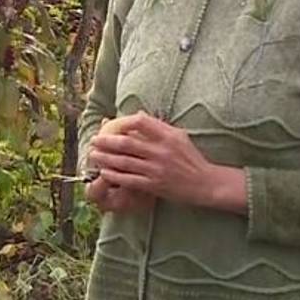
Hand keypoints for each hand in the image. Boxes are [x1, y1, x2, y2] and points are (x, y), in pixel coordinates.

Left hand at [88, 112, 245, 212]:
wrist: (206, 183)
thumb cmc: (192, 159)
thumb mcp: (179, 137)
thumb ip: (159, 126)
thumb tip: (138, 115)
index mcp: (168, 136)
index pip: (140, 122)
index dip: (122, 122)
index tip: (111, 125)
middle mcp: (161, 151)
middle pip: (127, 143)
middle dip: (106, 141)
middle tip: (94, 139)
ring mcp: (157, 168)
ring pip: (124, 162)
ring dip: (106, 158)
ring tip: (93, 155)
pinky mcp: (155, 185)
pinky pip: (129, 179)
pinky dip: (115, 176)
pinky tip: (104, 172)